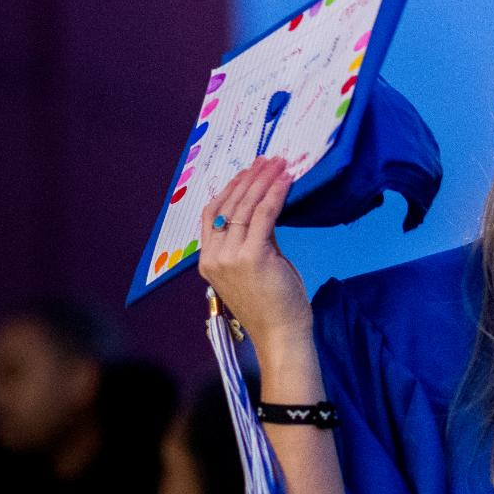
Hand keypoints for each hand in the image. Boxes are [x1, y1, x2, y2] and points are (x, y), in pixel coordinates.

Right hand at [197, 156, 309, 352]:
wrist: (280, 333)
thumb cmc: (271, 303)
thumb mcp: (255, 265)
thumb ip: (255, 238)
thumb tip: (265, 206)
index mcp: (208, 261)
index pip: (212, 215)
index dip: (229, 189)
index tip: (247, 172)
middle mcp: (213, 257)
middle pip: (228, 206)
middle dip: (249, 179)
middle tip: (267, 160)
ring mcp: (230, 257)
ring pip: (244, 208)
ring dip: (263, 181)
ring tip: (279, 164)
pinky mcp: (252, 257)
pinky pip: (263, 216)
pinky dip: (275, 194)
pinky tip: (286, 180)